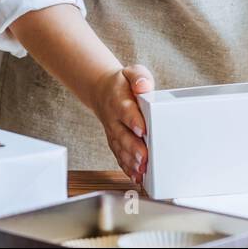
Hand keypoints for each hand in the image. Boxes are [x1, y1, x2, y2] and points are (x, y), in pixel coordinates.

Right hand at [88, 64, 154, 183]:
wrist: (103, 91)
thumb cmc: (123, 83)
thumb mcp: (131, 72)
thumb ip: (138, 77)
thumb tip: (143, 86)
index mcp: (119, 101)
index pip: (126, 111)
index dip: (133, 120)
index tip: (143, 130)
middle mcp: (114, 119)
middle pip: (123, 135)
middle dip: (133, 148)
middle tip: (144, 158)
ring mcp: (113, 132)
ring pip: (120, 149)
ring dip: (130, 162)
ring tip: (142, 171)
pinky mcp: (115, 142)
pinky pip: (119, 156)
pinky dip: (126, 167)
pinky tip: (136, 176)